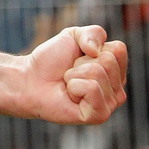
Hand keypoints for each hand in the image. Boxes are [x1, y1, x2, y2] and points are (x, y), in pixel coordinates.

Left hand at [8, 25, 128, 123]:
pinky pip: (92, 88)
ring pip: (98, 73)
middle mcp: (118, 89)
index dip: (91, 46)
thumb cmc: (52, 60)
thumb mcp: (73, 35)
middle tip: (70, 72)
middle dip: (81, 62)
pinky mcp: (99, 115)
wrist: (30, 79)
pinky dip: (74, 86)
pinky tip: (70, 94)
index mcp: (116, 71)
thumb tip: (96, 52)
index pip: (118, 49)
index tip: (79, 56)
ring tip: (68, 83)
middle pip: (108, 60)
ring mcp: (110, 104)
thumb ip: (93, 33)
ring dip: (74, 74)